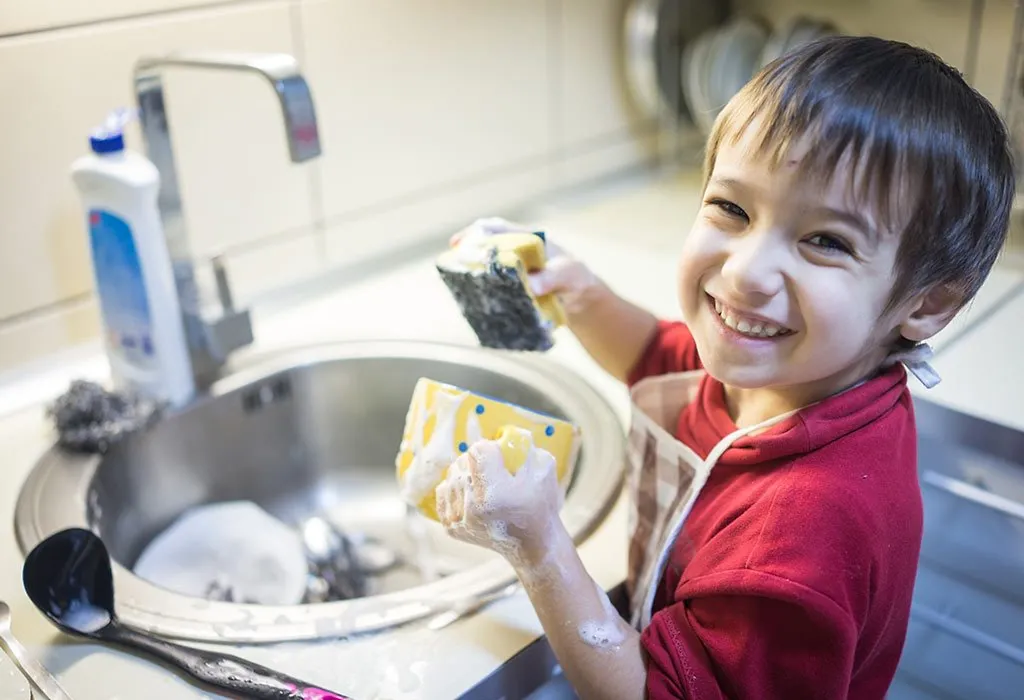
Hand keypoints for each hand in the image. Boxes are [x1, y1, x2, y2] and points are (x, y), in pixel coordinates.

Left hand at [435, 438, 563, 567]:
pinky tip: (472, 495)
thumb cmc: (540, 505)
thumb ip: (524, 446)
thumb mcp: (543, 468)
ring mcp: (459, 519)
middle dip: (479, 462)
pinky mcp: (451, 527)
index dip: (491, 450)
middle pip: (463, 461)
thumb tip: (505, 435)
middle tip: (495, 473)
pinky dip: (456, 489)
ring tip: (485, 485)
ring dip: (467, 475)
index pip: (478, 450)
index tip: (501, 459)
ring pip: (452, 475)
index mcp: (496, 492)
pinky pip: (443, 492)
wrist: (532, 544)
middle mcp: (473, 507)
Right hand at [448, 217, 600, 315]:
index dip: (476, 232)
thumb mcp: (566, 275)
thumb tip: (531, 285)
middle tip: (453, 264)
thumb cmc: (574, 276)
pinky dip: (481, 288)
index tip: (459, 243)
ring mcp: (511, 268)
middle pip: (484, 244)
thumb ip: (550, 278)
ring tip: (456, 280)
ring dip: (470, 270)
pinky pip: (492, 284)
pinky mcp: (511, 286)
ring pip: (485, 265)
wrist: (580, 295)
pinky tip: (471, 296)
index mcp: (527, 238)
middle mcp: (515, 250)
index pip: (497, 229)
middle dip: (466, 252)